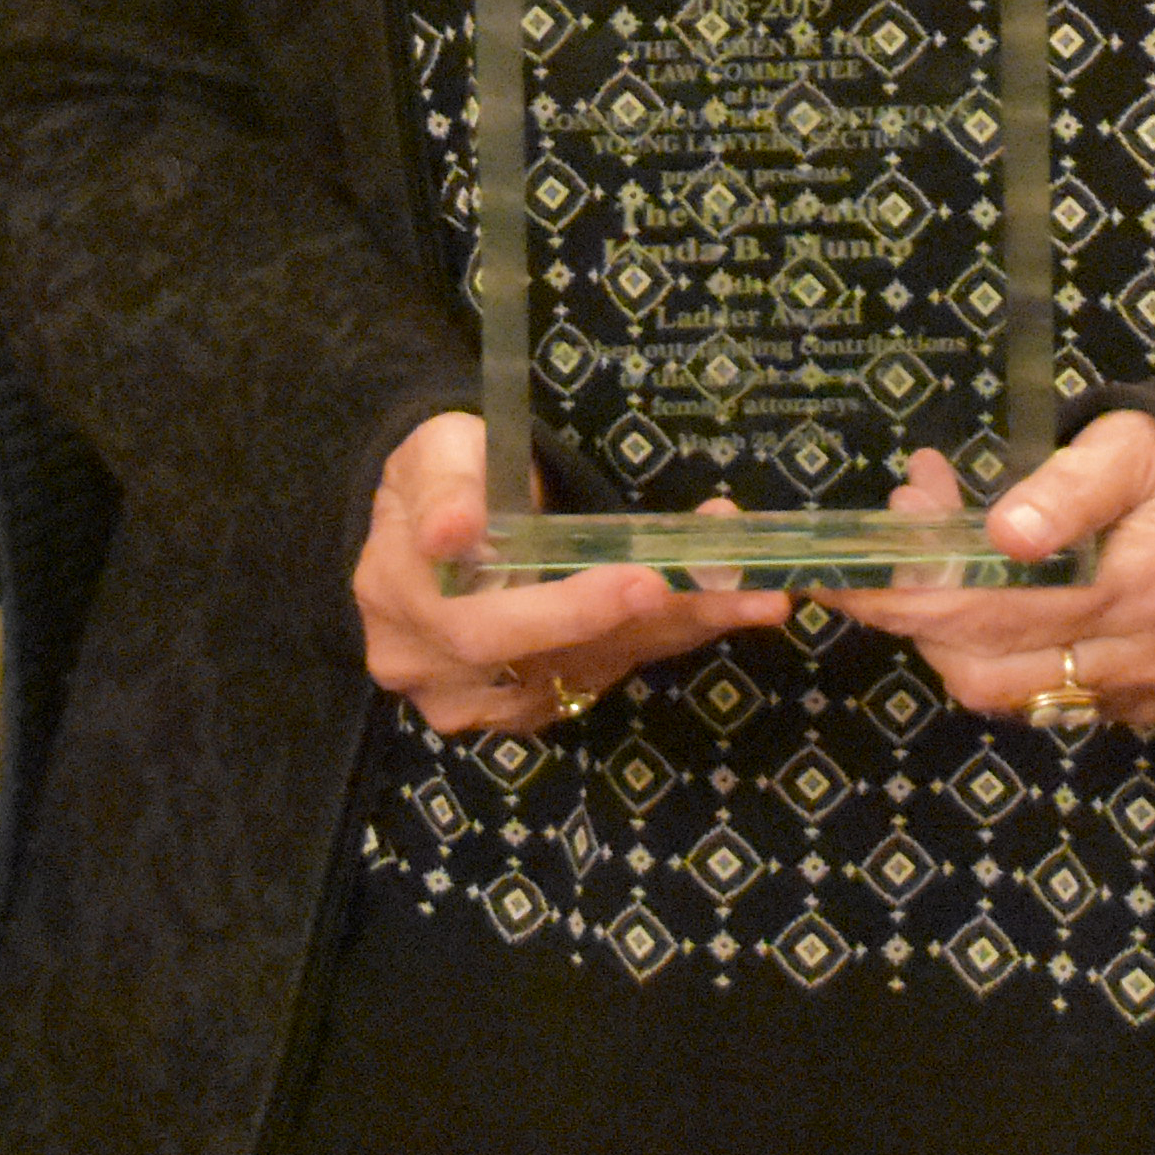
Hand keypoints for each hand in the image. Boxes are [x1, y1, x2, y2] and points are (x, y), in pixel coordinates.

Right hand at [347, 408, 785, 735]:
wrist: (435, 512)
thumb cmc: (444, 466)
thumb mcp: (438, 448)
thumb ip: (448, 485)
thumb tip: (453, 533)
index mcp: (398, 597)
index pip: (482, 626)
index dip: (567, 612)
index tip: (645, 579)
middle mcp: (430, 667)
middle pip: (549, 664)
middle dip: (653, 623)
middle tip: (741, 591)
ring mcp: (474, 699)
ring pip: (590, 673)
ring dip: (679, 631)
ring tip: (756, 591)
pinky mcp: (521, 707)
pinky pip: (602, 677)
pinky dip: (664, 639)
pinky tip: (725, 605)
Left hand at [838, 410, 1154, 733]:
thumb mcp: (1132, 447)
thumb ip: (1070, 485)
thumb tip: (1005, 533)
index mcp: (1149, 587)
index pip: (1009, 611)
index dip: (921, 596)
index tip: (855, 571)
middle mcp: (1142, 658)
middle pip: (992, 671)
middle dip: (917, 618)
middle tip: (881, 556)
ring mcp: (1135, 695)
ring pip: (1003, 696)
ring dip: (942, 638)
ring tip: (922, 567)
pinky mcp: (1128, 711)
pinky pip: (1033, 702)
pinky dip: (984, 657)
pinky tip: (970, 599)